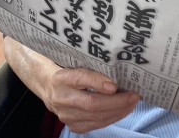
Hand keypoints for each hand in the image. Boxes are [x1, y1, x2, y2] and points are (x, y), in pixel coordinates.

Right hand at [3, 38, 139, 133]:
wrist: (43, 82)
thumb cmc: (62, 64)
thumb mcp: (69, 56)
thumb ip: (87, 58)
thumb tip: (115, 54)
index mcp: (59, 77)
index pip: (80, 79)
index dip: (98, 83)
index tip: (115, 85)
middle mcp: (60, 98)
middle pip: (91, 104)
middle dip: (116, 101)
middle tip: (135, 95)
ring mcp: (65, 114)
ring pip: (95, 117)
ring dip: (118, 111)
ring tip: (133, 103)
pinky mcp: (70, 124)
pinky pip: (94, 125)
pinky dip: (111, 118)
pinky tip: (123, 111)